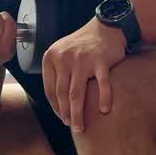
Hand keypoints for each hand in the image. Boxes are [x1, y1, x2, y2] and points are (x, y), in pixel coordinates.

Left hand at [42, 18, 126, 132]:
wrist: (106, 27)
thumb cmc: (84, 45)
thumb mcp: (62, 53)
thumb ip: (56, 72)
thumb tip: (55, 102)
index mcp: (51, 57)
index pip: (49, 89)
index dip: (55, 107)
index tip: (61, 117)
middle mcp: (64, 58)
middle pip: (62, 94)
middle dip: (65, 114)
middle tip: (71, 126)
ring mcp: (82, 60)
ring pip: (77, 94)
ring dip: (78, 114)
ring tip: (80, 127)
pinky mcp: (101, 61)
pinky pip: (101, 85)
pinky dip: (103, 99)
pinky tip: (103, 111)